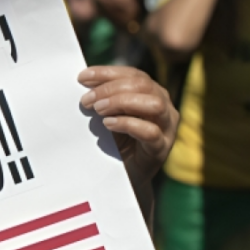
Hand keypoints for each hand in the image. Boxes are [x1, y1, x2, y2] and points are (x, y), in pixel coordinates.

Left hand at [79, 66, 177, 188]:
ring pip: (153, 104)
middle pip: (144, 85)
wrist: (123, 176)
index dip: (107, 73)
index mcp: (151, 93)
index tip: (82, 77)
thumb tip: (82, 82)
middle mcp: (163, 107)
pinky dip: (127, 124)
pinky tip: (108, 124)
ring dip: (122, 103)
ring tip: (99, 110)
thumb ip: (101, 98)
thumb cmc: (114, 140)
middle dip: (111, 89)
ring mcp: (167, 127)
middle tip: (87, 100)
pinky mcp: (161, 148)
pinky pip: (150, 131)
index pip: (134, 74)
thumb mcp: (107, 114)